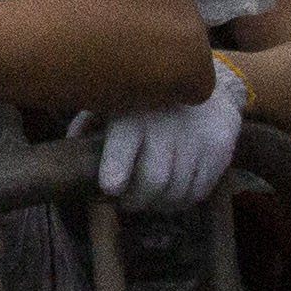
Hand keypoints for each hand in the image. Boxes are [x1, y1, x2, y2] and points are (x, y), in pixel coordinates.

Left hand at [99, 56, 245, 208]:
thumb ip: (91, 122)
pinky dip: (183, 200)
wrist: (208, 86)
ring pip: (177, 191)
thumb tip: (70, 145)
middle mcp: (167, 127)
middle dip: (137, 200)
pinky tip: (173, 193)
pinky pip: (199, 192)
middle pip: (154, 179)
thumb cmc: (149, 99)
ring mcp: (197, 141)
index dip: (116, 170)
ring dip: (160, 204)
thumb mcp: (117, 100)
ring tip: (150, 200)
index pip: (125, 145)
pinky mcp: (219, 153)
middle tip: (127, 202)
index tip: (110, 188)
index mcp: (135, 113)